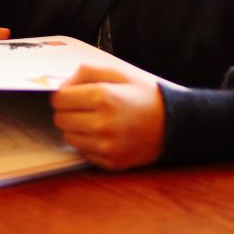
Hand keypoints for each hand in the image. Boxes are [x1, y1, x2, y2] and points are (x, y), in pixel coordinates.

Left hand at [51, 64, 165, 169]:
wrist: (173, 123)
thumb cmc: (145, 94)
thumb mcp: (118, 72)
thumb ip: (86, 72)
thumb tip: (61, 85)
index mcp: (103, 97)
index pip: (59, 99)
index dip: (64, 94)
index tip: (73, 94)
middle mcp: (102, 124)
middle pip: (60, 119)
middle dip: (68, 111)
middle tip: (84, 106)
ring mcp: (106, 146)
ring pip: (68, 137)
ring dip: (76, 127)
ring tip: (95, 119)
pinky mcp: (110, 162)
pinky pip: (82, 152)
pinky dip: (88, 143)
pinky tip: (104, 134)